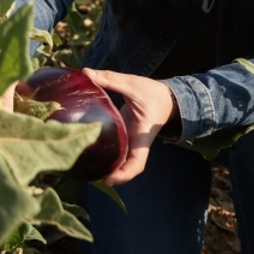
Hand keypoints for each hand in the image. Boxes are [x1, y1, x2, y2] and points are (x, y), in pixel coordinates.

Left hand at [82, 68, 176, 185]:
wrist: (168, 97)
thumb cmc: (153, 92)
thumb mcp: (132, 84)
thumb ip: (110, 79)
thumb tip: (85, 73)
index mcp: (142, 134)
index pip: (137, 161)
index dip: (125, 173)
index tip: (109, 180)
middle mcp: (137, 142)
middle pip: (128, 167)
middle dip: (114, 175)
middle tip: (91, 176)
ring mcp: (133, 140)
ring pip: (123, 160)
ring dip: (110, 166)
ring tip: (87, 167)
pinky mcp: (128, 135)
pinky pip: (119, 149)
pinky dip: (109, 153)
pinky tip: (91, 150)